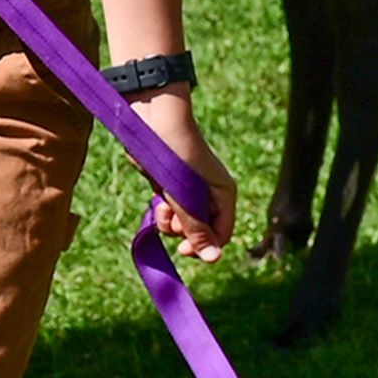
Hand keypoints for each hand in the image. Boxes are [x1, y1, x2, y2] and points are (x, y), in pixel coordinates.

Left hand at [131, 90, 233, 261]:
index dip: (204, 245)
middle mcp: (211, 193)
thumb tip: (213, 259)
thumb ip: (196, 228)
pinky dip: (163, 209)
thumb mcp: (183, 196)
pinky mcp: (173, 184)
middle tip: (168, 219)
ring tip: (160, 208)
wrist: (153, 118)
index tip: (181, 249)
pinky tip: (156, 201)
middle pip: (201, 229)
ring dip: (170, 221)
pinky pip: (172, 208)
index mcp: (224, 194)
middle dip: (183, 231)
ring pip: (184, 221)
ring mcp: (192, 189)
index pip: (222, 234)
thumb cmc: (174, 153)